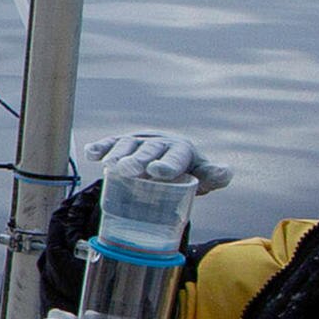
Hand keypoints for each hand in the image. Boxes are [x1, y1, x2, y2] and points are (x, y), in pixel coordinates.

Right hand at [76, 128, 231, 196]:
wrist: (165, 157)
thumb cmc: (186, 171)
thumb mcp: (202, 174)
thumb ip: (213, 175)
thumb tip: (226, 172)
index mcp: (181, 151)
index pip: (175, 157)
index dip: (167, 164)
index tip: (158, 172)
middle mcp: (159, 143)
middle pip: (148, 150)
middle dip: (139, 159)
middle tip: (130, 169)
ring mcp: (139, 143)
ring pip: (127, 146)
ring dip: (118, 154)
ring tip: (110, 165)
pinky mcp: (123, 144)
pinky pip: (111, 144)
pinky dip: (101, 147)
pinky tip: (92, 154)